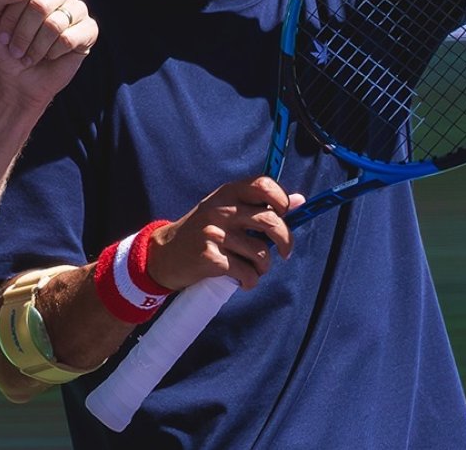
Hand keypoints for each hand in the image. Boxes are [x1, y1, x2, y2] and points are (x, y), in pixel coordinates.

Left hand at [0, 0, 96, 109]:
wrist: (16, 80)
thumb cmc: (4, 46)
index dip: (12, 13)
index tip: (2, 34)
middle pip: (40, 5)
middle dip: (22, 33)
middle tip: (15, 49)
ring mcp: (78, 9)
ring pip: (55, 24)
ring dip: (35, 47)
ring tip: (30, 55)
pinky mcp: (89, 30)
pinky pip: (69, 39)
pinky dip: (53, 53)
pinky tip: (50, 56)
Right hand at [146, 177, 304, 290]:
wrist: (164, 255)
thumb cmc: (200, 231)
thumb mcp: (225, 210)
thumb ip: (259, 205)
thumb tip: (301, 201)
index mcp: (227, 193)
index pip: (263, 184)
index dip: (282, 199)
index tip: (285, 214)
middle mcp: (221, 210)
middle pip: (270, 221)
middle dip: (285, 241)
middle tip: (285, 252)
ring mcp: (214, 233)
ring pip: (261, 253)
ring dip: (264, 267)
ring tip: (254, 268)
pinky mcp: (210, 258)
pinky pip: (246, 272)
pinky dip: (249, 281)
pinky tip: (242, 279)